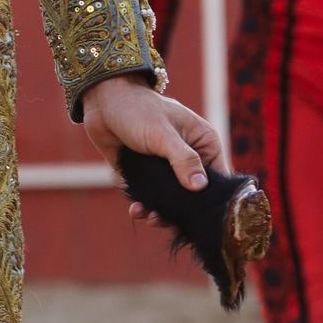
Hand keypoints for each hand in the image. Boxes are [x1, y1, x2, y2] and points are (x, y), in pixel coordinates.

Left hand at [80, 76, 224, 220]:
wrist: (104, 103)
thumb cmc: (138, 109)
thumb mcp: (163, 134)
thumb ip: (182, 160)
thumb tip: (200, 187)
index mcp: (204, 143)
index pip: (218, 177)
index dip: (211, 197)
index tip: (199, 215)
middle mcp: (189, 158)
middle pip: (193, 194)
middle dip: (178, 210)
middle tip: (161, 219)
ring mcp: (167, 168)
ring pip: (170, 199)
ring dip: (159, 211)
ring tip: (148, 216)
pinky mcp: (146, 175)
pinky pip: (149, 196)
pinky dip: (143, 205)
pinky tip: (135, 208)